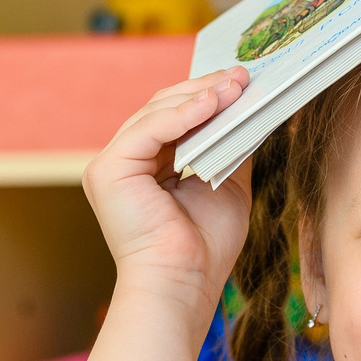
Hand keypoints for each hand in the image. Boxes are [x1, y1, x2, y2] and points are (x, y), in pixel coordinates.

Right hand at [81, 69, 252, 310]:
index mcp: (146, 167)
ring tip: (235, 86)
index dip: (208, 96)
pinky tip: (213, 104)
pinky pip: (148, 129)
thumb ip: (231, 147)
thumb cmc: (203, 248)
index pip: (174, 117)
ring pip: (155, 112)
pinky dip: (182, 113)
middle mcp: (125, 162)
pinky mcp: (108, 170)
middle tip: (243, 76)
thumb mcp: (227, 185)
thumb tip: (252, 110)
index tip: (243, 81)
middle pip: (163, 108)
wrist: (182, 284)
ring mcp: (111, 165)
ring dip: (199, 95)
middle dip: (206, 89)